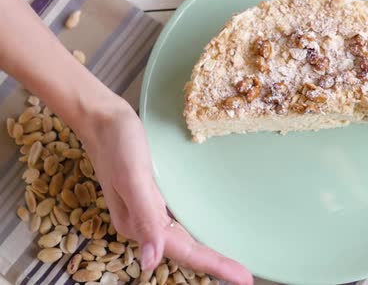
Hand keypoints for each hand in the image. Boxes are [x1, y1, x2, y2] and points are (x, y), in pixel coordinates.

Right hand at [79, 101, 252, 284]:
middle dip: (215, 264)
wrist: (102, 117)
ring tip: (233, 262)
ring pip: (184, 238)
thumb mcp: (132, 178)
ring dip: (208, 251)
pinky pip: (180, 220)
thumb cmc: (118, 144)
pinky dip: (198, 230)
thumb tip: (150, 262)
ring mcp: (149, 209)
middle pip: (186, 249)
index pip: (184, 251)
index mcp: (138, 224)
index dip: (214, 266)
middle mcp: (145, 222)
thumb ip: (144, 218)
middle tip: (246, 275)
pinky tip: (210, 231)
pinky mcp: (154, 195)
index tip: (243, 278)